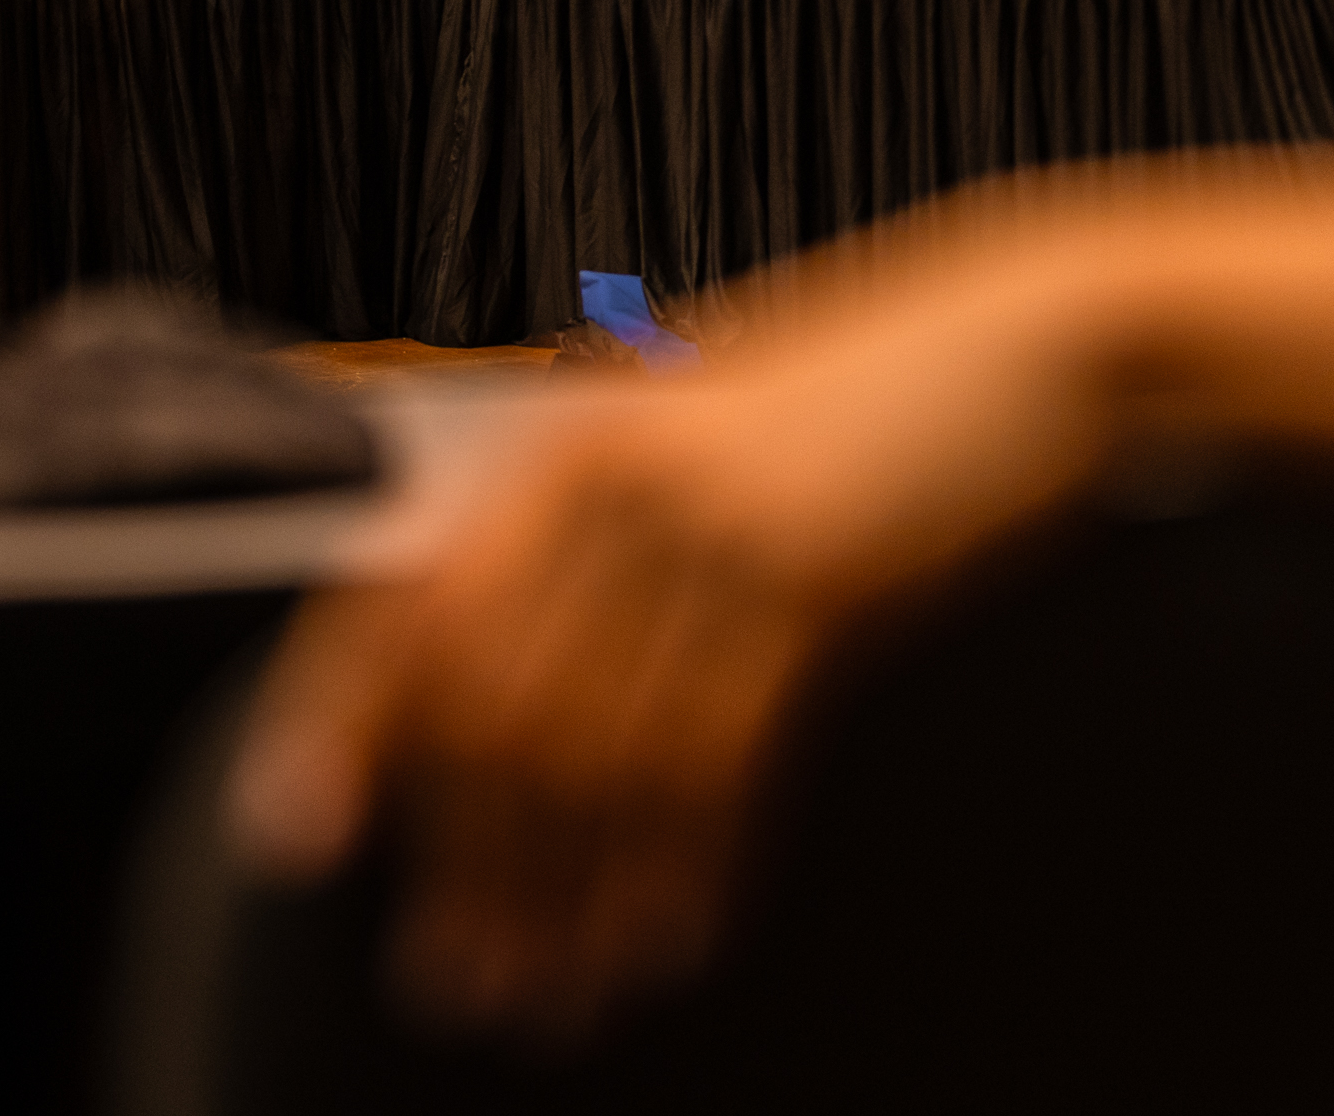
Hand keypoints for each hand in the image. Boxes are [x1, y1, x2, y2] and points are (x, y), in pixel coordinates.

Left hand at [230, 296, 1106, 1033]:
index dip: (331, 726)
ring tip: (564, 995)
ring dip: (572, 897)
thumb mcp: (714, 441)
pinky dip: (687, 867)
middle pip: (487, 707)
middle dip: (464, 867)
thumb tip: (506, 697)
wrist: (1035, 339)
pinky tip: (675, 935)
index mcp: (567, 443)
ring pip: (596, 753)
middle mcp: (611, 479)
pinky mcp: (809, 575)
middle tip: (459, 983)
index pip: (404, 597)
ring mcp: (710, 522)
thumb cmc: (878, 399)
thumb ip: (608, 535)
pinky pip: (718, 756)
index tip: (298, 843)